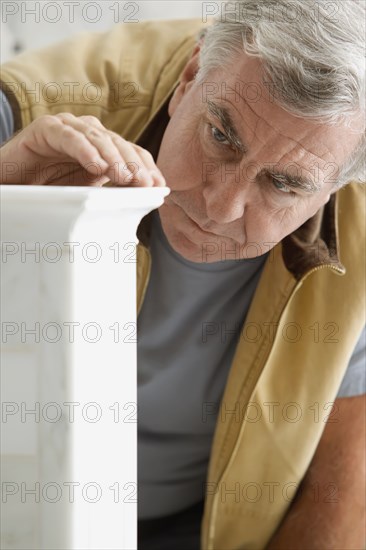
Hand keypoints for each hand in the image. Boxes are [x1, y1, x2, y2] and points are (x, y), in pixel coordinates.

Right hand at [0, 113, 165, 186]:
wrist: (10, 185)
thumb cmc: (47, 190)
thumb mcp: (86, 194)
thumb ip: (110, 192)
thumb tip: (141, 204)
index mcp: (102, 148)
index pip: (132, 152)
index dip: (147, 167)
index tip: (159, 186)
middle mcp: (88, 134)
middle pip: (119, 143)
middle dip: (134, 163)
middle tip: (144, 183)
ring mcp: (68, 128)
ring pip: (97, 137)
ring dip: (113, 157)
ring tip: (124, 177)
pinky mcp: (46, 129)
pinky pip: (69, 136)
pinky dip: (84, 149)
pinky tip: (96, 166)